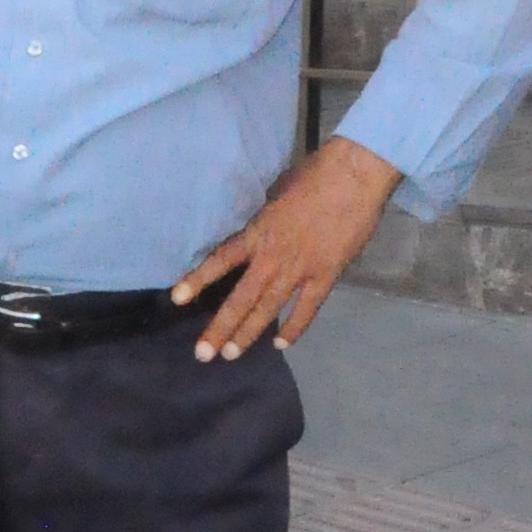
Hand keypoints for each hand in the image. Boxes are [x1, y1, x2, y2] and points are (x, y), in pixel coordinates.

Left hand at [172, 136, 400, 361]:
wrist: (355, 176)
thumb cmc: (314, 177)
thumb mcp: (275, 194)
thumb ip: (264, 220)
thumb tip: (258, 230)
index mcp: (257, 234)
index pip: (220, 261)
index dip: (198, 280)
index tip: (176, 299)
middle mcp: (272, 258)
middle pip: (240, 299)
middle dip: (220, 328)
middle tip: (203, 354)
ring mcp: (299, 270)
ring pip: (268, 309)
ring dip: (248, 334)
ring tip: (230, 355)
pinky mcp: (326, 276)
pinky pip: (307, 309)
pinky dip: (295, 328)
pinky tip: (280, 344)